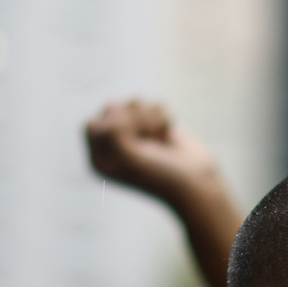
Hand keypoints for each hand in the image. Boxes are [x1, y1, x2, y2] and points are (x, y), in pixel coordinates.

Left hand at [85, 99, 227, 206]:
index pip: (91, 124)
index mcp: (99, 158)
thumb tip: (115, 103)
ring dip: (150, 119)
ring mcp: (136, 134)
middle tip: (146, 141)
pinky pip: (154, 105)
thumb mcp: (128, 157)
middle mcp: (114, 145)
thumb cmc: (160, 176)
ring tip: (157, 140)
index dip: (111, 126)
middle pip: (111, 107)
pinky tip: (167, 137)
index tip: (130, 142)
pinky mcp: (155, 126)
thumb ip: (111, 130)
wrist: (196, 184)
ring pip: (134, 102)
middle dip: (133, 119)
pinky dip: (164, 119)